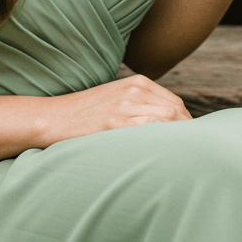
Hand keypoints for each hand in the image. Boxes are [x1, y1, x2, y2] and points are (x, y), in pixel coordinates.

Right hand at [39, 74, 191, 145]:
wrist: (53, 118)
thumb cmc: (85, 116)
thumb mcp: (117, 100)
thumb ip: (141, 106)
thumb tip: (167, 129)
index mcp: (138, 82)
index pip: (176, 104)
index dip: (186, 125)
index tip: (188, 143)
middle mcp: (135, 89)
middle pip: (177, 111)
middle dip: (186, 133)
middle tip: (187, 155)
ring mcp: (126, 104)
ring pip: (169, 120)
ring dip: (178, 139)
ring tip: (180, 159)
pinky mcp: (117, 120)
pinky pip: (152, 129)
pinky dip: (162, 142)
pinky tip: (162, 156)